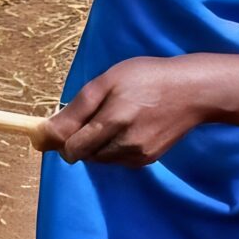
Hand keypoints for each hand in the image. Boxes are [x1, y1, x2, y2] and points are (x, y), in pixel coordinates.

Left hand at [38, 57, 209, 167]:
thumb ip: (76, 110)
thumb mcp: (107, 81)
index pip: (71, 149)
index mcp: (112, 122)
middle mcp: (124, 145)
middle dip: (79, 140)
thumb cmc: (146, 78)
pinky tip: (128, 128)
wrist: (192, 92)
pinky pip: (116, 160)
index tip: (60, 126)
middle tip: (94, 115)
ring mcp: (137, 156)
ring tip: (114, 118)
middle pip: (83, 155)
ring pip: (99, 159)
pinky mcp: (147, 161)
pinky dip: (113, 148)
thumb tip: (46, 134)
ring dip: (97, 144)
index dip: (60, 139)